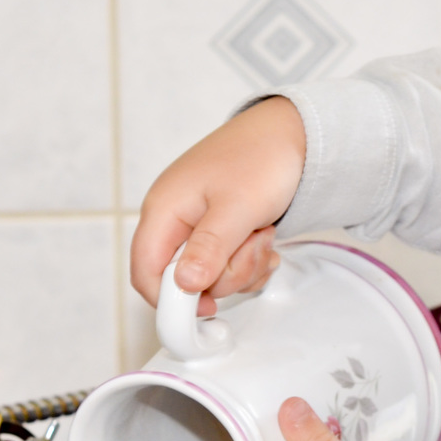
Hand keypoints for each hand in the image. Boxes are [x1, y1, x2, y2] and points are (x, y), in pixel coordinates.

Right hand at [131, 97, 306, 315]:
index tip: (208, 305)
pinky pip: (229, 267)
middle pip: (184, 281)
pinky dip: (251, 262)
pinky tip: (264, 240)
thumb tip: (183, 283)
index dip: (171, 300)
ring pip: (211, 278)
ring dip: (244, 266)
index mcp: (164, 209)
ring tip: (262, 233)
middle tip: (252, 245)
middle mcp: (175, 220)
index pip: (145, 272)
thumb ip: (209, 247)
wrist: (294, 135)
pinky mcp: (219, 233)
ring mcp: (197, 227)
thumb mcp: (237, 206)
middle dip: (225, 274)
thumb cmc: (261, 157)